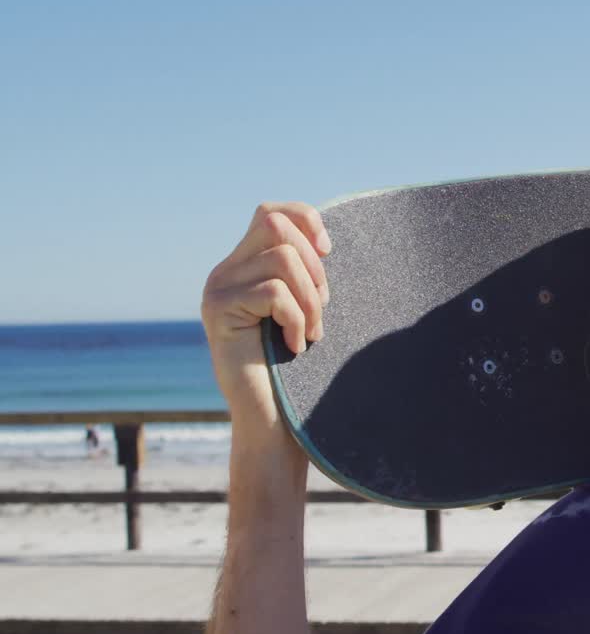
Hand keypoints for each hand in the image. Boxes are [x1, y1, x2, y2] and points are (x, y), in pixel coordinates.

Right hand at [201, 202, 331, 424]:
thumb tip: (323, 241)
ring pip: (281, 259)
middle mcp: (224, 272)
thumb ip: (302, 274)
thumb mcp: (303, 310)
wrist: (271, 420)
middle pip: (275, 225)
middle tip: (321, 307)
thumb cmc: (297, 369)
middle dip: (313, 264)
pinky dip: (297, 319)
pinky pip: (274, 293)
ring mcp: (217, 290)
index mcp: (244, 267)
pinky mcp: (218, 311)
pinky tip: (296, 345)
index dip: (304, 219)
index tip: (328, 251)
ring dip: (310, 298)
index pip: (270, 212)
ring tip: (312, 332)